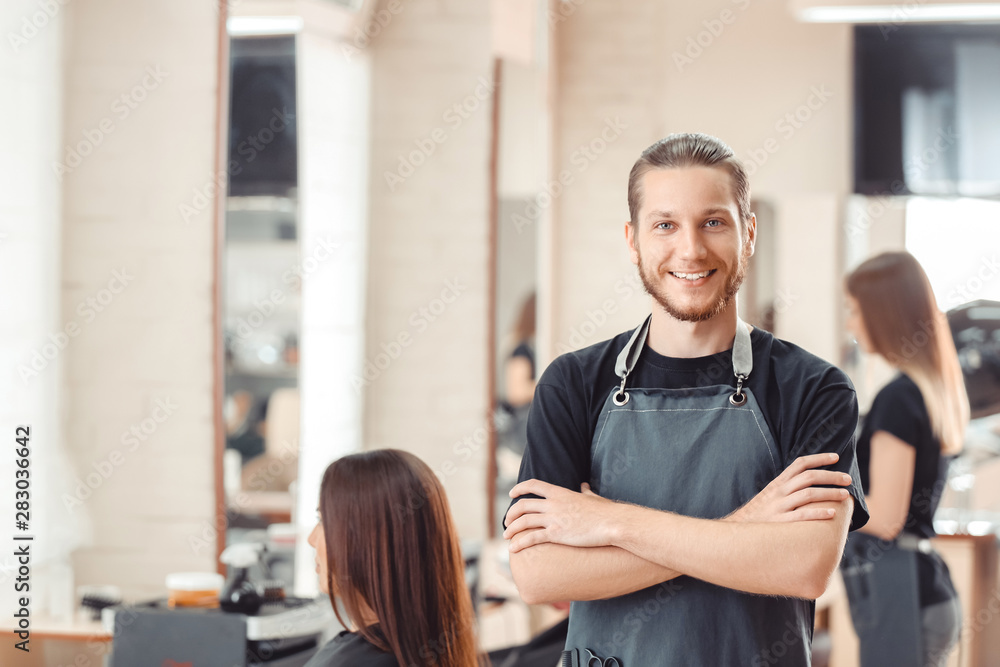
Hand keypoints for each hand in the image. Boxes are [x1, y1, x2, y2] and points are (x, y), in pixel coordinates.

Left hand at [502, 479, 621, 552]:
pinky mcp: (557, 534)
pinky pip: (532, 537)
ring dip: (511, 529)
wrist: (613, 523)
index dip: (520, 488)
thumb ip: (586, 492)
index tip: (512, 493)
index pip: (534, 485)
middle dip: (511, 514)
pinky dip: (520, 543)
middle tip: (507, 522)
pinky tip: (513, 548)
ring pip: (524, 521)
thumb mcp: (593, 498)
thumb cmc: (606, 512)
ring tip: (507, 536)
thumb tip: (584, 486)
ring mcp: (554, 519)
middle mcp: (553, 504)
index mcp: (560, 493)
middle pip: (523, 505)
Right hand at [727, 452, 852, 522]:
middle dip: (831, 476)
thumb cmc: (758, 514)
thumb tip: (807, 484)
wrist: (737, 530)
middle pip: (808, 477)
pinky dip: (817, 513)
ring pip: (808, 494)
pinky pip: (801, 516)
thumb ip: (785, 488)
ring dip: (829, 493)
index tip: (836, 457)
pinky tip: (831, 514)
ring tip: (845, 495)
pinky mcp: (779, 522)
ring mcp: (779, 506)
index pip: (800, 464)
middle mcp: (779, 492)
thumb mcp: (769, 495)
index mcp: (778, 483)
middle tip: (847, 479)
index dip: (819, 458)